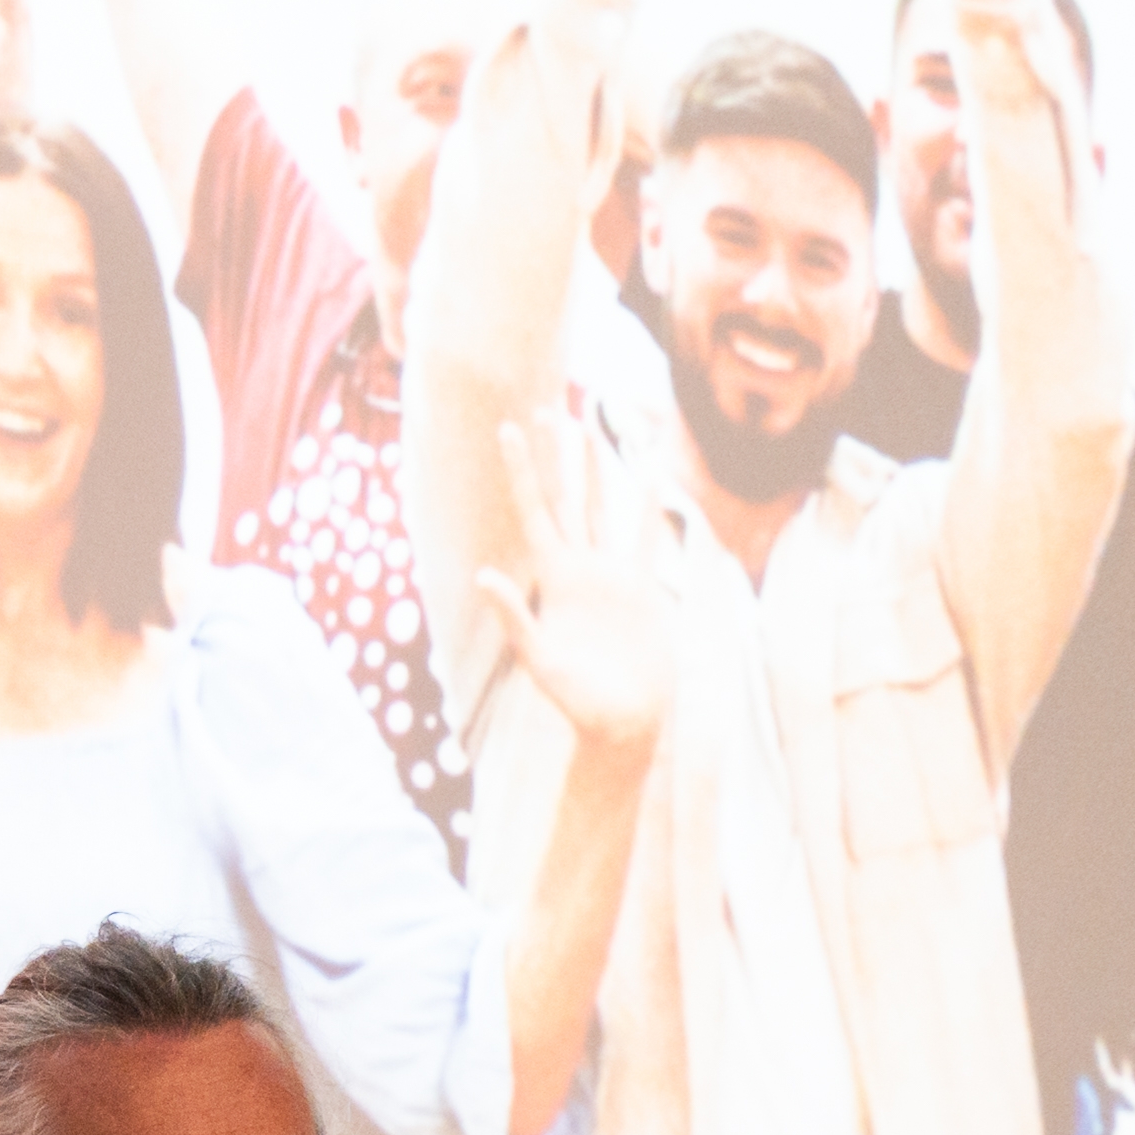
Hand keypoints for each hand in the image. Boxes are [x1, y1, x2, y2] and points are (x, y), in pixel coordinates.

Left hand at [473, 408, 680, 751]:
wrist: (625, 726)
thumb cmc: (581, 706)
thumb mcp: (542, 664)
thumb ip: (514, 621)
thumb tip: (482, 577)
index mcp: (553, 580)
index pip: (533, 511)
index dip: (521, 470)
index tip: (509, 427)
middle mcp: (579, 569)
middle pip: (564, 497)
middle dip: (556, 454)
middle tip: (549, 407)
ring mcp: (611, 576)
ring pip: (601, 508)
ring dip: (596, 469)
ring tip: (590, 427)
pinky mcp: (641, 590)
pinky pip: (645, 537)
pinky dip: (650, 507)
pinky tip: (653, 476)